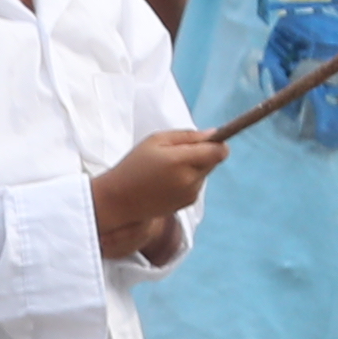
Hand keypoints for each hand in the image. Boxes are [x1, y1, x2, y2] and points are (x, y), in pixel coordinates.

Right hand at [91, 127, 231, 258]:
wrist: (119, 200)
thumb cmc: (134, 166)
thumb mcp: (155, 140)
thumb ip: (186, 136)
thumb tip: (213, 135)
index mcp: (181, 161)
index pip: (218, 151)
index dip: (217, 143)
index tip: (206, 141)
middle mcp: (190, 179)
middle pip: (213, 161)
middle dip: (202, 154)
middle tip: (177, 154)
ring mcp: (191, 193)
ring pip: (205, 173)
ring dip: (194, 168)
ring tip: (167, 169)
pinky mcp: (188, 203)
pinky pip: (197, 185)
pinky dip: (188, 180)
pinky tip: (167, 182)